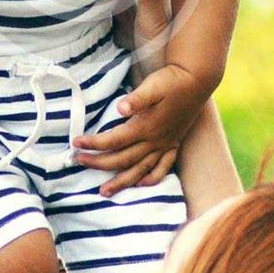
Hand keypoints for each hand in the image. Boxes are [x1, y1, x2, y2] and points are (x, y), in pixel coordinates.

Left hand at [74, 62, 209, 196]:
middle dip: (98, 163)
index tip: (76, 142)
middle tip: (78, 161)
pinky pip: (163, 168)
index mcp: (146, 127)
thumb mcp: (154, 85)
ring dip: (122, 181)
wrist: (197, 80)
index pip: (114, 140)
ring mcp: (165, 145)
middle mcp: (155, 141)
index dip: (93, 143)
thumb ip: (137, 98)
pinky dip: (152, 178)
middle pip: (122, 159)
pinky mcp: (174, 144)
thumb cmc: (172, 80)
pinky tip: (142, 185)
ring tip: (105, 192)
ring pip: (140, 169)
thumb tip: (120, 108)